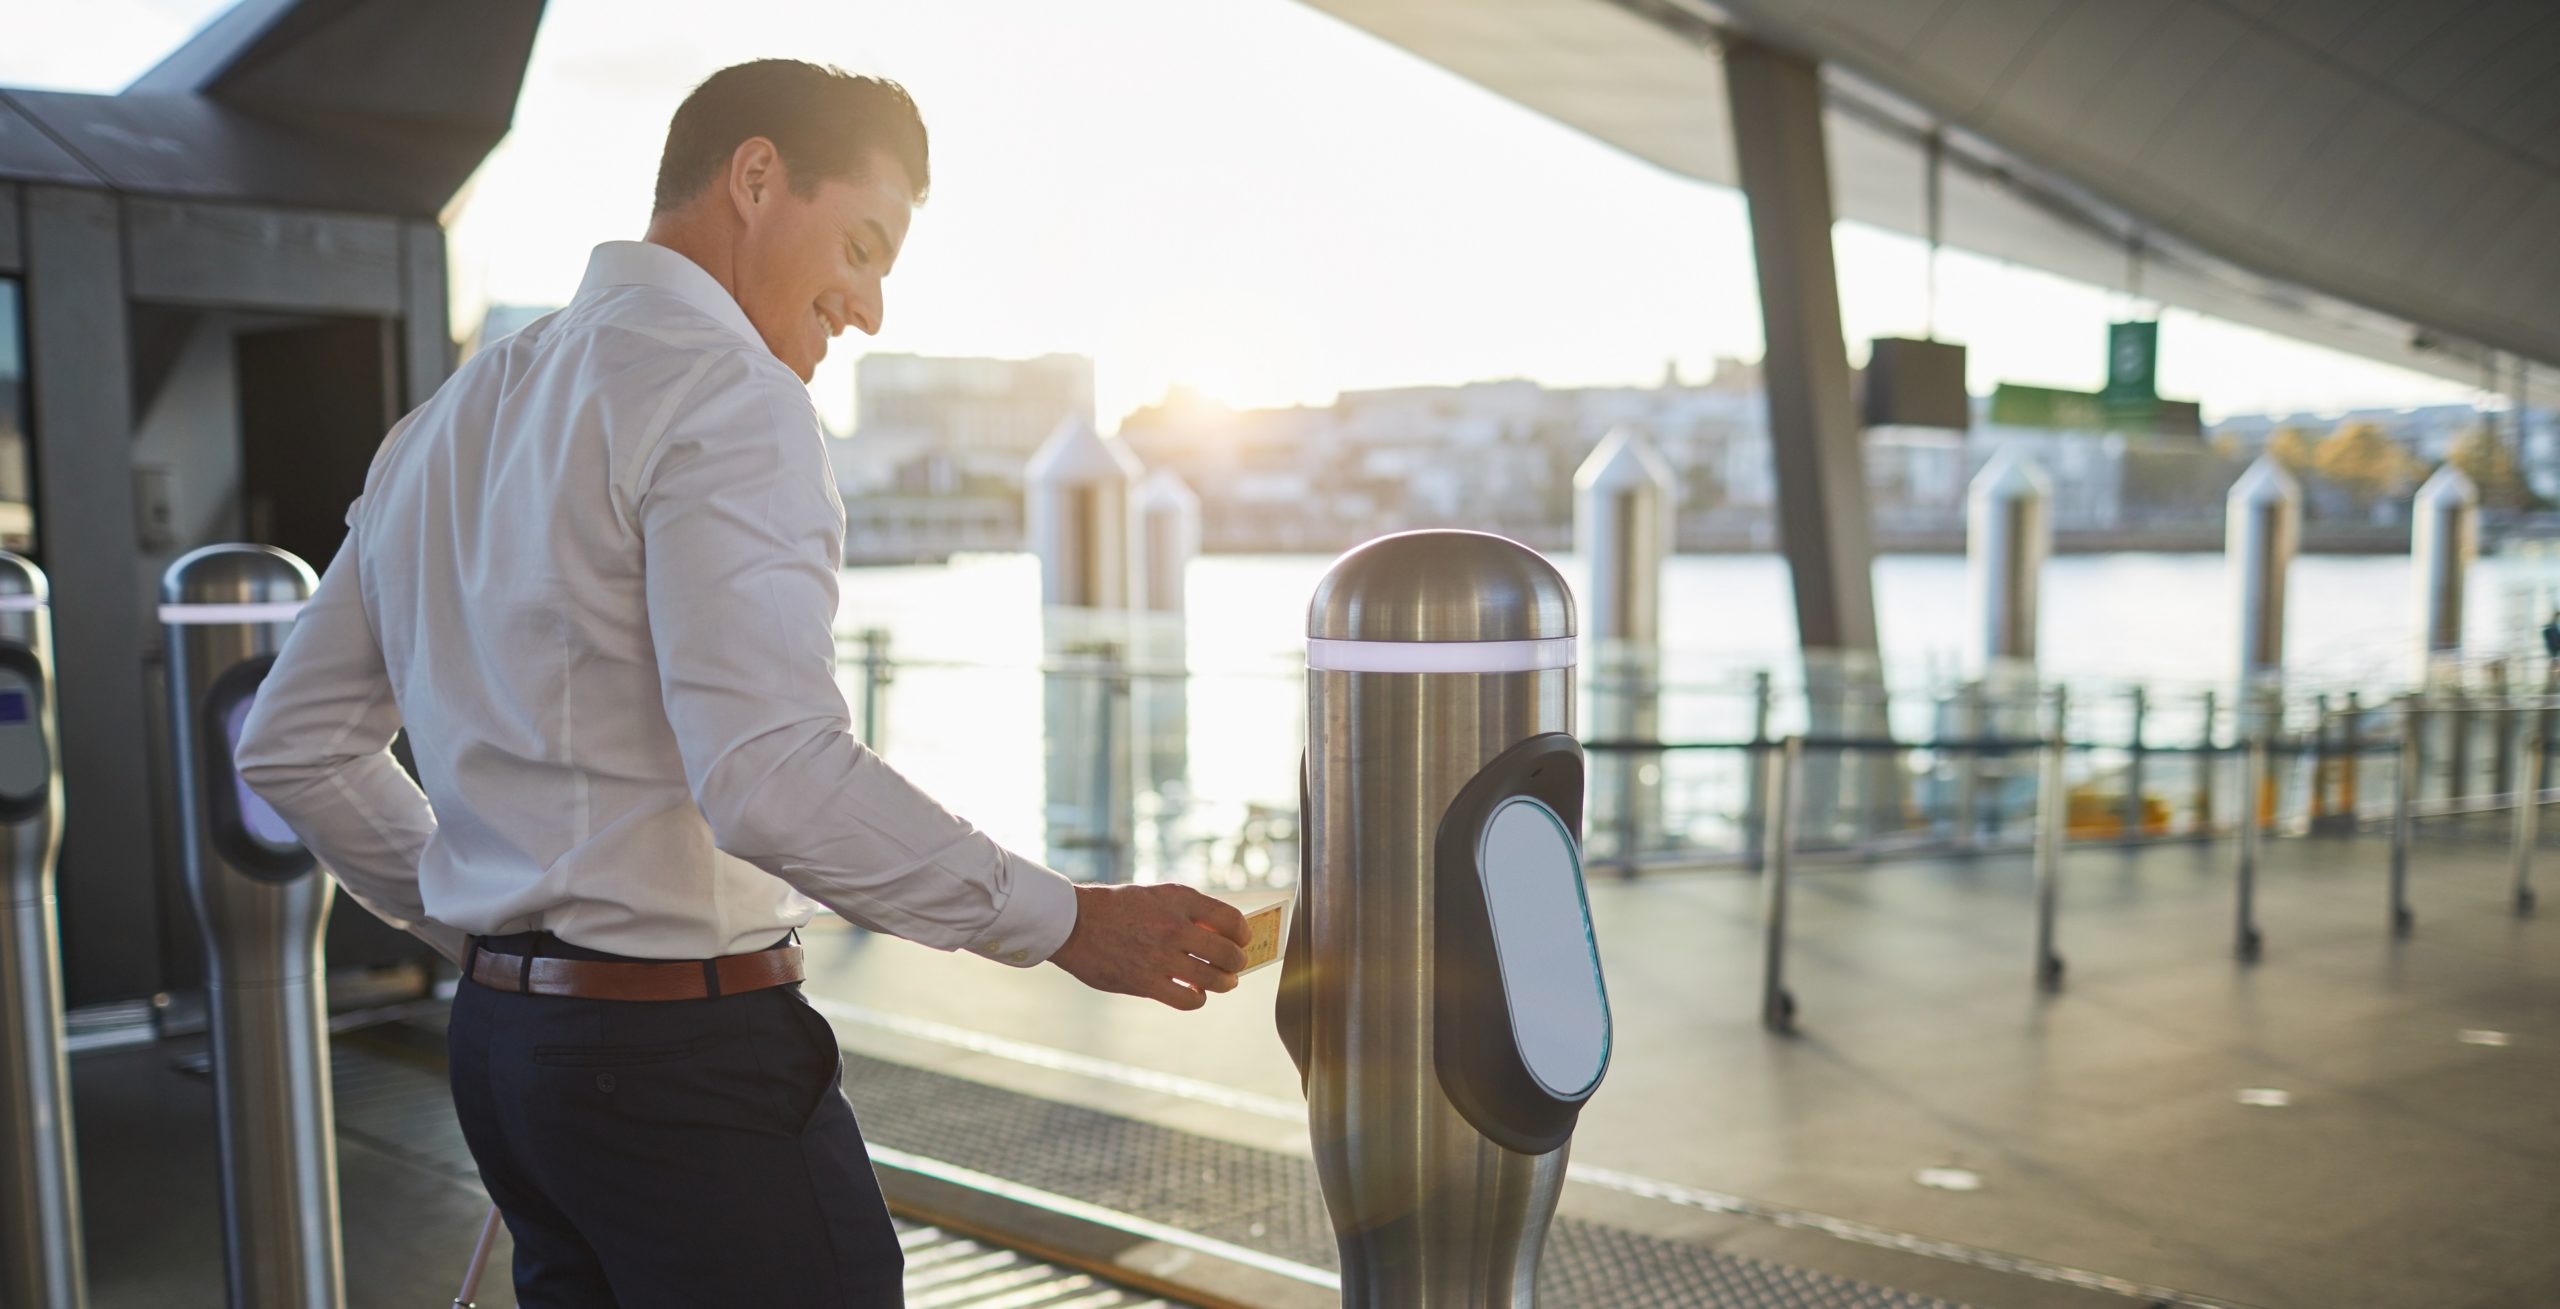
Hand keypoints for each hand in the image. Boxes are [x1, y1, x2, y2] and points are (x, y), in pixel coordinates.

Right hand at [1047, 883, 1250, 1010]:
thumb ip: (1187, 911)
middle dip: (1237, 961)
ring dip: (1224, 983)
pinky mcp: (1146, 982)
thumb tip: (1220, 933)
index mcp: (1178, 899)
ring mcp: (1161, 956)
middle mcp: (1174, 926)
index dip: (1243, 932)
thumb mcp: (1155, 895)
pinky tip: (1195, 994)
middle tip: (1235, 965)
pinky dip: (1198, 998)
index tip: (1243, 939)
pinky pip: (1188, 999)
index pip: (1230, 918)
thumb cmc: (1116, 908)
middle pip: (1227, 952)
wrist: (1074, 923)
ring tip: (1223, 982)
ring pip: (1213, 979)